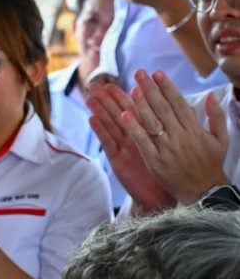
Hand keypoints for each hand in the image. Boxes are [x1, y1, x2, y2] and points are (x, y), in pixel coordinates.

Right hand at [87, 82, 173, 211]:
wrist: (162, 197)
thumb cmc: (171, 173)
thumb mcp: (176, 148)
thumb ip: (178, 128)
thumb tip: (187, 107)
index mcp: (149, 134)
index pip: (140, 111)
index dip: (132, 95)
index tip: (128, 80)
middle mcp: (135, 139)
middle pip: (121, 114)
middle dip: (111, 99)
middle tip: (100, 84)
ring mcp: (125, 149)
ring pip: (111, 126)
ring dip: (100, 111)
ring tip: (91, 97)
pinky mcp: (118, 160)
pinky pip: (109, 143)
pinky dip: (100, 131)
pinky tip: (92, 118)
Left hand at [122, 70, 229, 203]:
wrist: (204, 191)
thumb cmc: (211, 163)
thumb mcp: (220, 139)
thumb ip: (216, 116)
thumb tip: (211, 96)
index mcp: (194, 130)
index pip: (178, 103)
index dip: (167, 87)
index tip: (158, 73)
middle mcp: (180, 137)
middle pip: (162, 109)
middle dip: (151, 89)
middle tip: (139, 73)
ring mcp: (167, 149)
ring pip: (152, 123)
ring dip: (140, 105)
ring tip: (131, 89)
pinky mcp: (155, 162)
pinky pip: (143, 142)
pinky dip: (134, 129)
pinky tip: (124, 116)